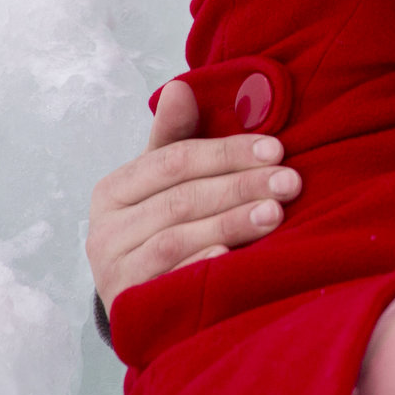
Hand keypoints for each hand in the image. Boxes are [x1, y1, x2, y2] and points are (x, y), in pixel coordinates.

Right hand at [85, 79, 300, 314]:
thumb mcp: (164, 180)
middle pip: (181, 199)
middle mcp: (105, 230)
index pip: (173, 160)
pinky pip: (167, 281)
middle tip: (289, 182)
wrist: (141, 297)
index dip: (227, 152)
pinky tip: (231, 254)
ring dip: (230, 222)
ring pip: (176, 237)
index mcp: (113, 190)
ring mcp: (114, 271)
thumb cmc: (160, 226)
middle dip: (240, 186)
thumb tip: (180, 88)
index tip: (275, 150)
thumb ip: (174, 136)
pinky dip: (200, 264)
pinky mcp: (129, 306)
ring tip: (275, 213)